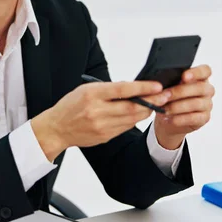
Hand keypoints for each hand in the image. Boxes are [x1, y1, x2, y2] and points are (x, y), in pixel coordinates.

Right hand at [31, 80, 168, 160]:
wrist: (57, 128)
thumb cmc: (71, 105)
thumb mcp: (86, 89)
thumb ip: (108, 89)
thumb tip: (133, 88)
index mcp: (92, 94)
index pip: (122, 89)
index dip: (142, 88)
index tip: (157, 86)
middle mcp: (97, 111)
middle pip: (131, 107)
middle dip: (152, 101)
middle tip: (164, 96)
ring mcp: (101, 126)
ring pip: (132, 119)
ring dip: (146, 111)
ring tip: (157, 104)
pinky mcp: (105, 136)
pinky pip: (126, 127)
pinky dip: (135, 119)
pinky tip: (140, 114)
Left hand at [154, 64, 214, 149]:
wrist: (169, 117)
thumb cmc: (170, 98)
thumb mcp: (168, 87)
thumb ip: (169, 81)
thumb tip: (159, 82)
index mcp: (200, 77)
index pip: (206, 70)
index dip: (196, 72)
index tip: (184, 76)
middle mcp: (207, 90)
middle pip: (200, 87)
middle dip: (180, 91)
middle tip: (165, 95)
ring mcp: (207, 104)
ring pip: (196, 103)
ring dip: (177, 106)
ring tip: (164, 109)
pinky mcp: (204, 118)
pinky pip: (195, 118)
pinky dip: (180, 119)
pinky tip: (170, 119)